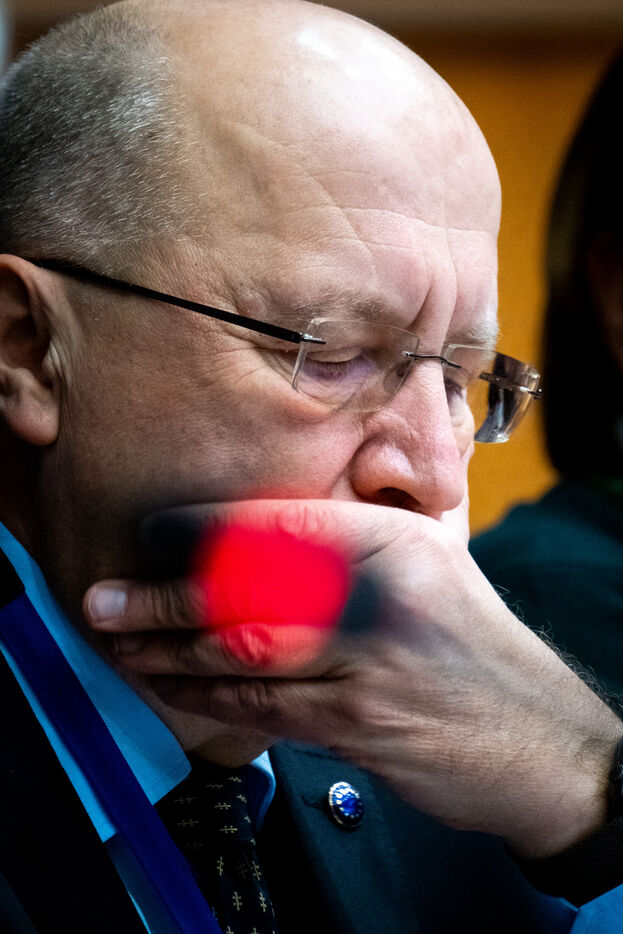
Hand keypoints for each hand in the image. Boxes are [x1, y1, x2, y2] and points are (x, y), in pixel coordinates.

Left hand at [84, 499, 622, 858]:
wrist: (532, 732)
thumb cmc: (470, 638)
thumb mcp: (435, 559)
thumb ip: (363, 533)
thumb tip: (271, 522)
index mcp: (397, 545)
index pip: (285, 528)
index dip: (208, 529)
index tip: (153, 532)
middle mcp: (380, 601)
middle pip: (253, 594)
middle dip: (167, 598)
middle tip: (105, 598)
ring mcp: (368, 668)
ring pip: (247, 655)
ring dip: (171, 652)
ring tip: (119, 642)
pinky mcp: (357, 726)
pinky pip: (264, 709)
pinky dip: (207, 698)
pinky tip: (170, 688)